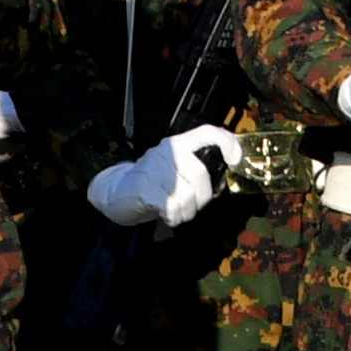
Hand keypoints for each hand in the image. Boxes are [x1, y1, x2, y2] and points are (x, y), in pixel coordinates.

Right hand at [86, 124, 247, 230]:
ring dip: (186, 212)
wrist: (115, 193)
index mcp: (178, 144)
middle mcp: (167, 151)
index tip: (235, 160)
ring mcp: (154, 168)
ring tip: (174, 211)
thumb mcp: (175, 169)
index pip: (207, 132)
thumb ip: (197, 168)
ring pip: (188, 195)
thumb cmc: (152, 184)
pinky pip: (172, 208)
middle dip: (201, 198)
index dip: (227, 143)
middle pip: (200, 174)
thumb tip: (228, 173)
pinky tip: (165, 216)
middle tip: (190, 207)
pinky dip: (173, 218)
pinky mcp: (144, 187)